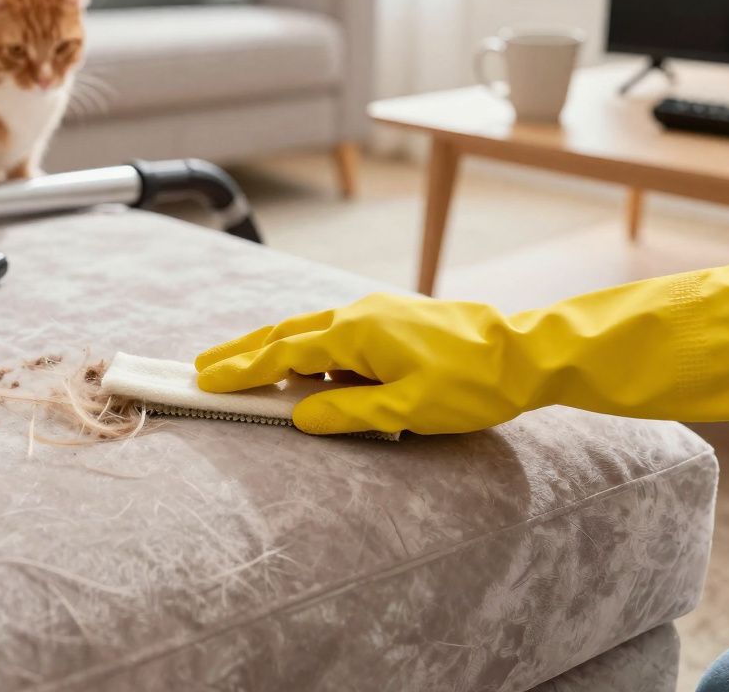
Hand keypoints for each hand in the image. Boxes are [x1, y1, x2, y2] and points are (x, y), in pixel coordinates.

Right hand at [196, 262, 728, 435]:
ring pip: (311, 331)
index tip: (203, 379)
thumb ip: (347, 414)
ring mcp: (377, 312)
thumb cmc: (472, 384)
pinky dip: (310, 351)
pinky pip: (337, 335)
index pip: (284, 355)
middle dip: (242, 350)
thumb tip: (299, 416)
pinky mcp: (394, 319)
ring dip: (274, 350)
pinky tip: (310, 374)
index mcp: (356, 333)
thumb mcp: (406, 410)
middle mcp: (359, 314)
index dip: (241, 370)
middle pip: (286, 333)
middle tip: (201, 364)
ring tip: (243, 369)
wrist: (527, 353)